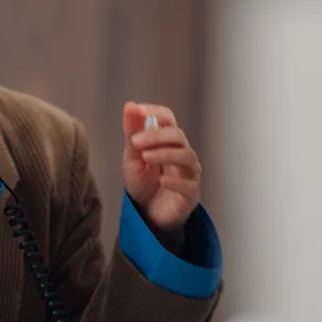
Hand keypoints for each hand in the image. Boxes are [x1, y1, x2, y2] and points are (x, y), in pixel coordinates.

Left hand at [122, 102, 201, 250]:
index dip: (155, 112)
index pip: (168, 118)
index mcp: (167, 141)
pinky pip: (189, 185)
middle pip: (177, 135)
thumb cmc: (143, 184)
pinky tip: (162, 180)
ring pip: (187, 156)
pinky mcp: (190, 195)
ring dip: (165, 153)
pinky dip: (176, 182)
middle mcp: (182, 153)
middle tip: (136, 141)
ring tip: (145, 157)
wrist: (147, 215)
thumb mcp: (132, 157)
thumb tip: (130, 106)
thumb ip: (132, 133)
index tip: (138, 111)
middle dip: (156, 135)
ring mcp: (188, 173)